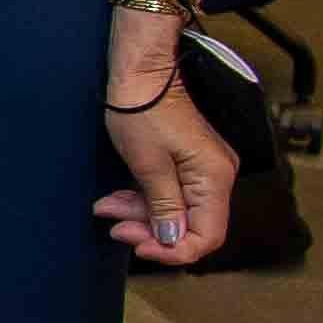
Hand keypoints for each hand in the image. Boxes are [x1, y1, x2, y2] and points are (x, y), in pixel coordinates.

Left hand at [98, 34, 234, 267]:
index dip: (174, 250)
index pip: (208, 235)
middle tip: (114, 225)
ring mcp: (203, 169)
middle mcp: (216, 176)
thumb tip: (172, 241)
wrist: (140, 73)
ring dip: (140, 215)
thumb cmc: (141, 112)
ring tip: (106, 207)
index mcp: (214, 178)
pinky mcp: (187, 163)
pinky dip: (143, 200)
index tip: (138, 247)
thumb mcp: (148, 166)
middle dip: (150, 230)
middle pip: (191, 225)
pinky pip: (170, 194)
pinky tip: (116, 199)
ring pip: (176, 211)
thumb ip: (163, 207)